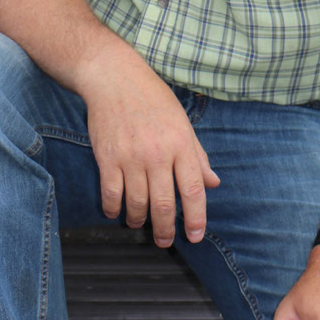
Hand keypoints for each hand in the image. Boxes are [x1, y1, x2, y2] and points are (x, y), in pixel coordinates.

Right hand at [81, 55, 218, 247]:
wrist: (114, 78)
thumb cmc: (152, 99)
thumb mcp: (182, 123)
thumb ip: (197, 156)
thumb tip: (213, 182)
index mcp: (181, 144)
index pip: (194, 190)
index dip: (196, 218)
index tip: (195, 235)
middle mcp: (158, 154)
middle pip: (164, 204)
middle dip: (166, 229)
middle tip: (165, 241)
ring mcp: (131, 157)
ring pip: (137, 203)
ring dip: (139, 220)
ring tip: (139, 224)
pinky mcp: (107, 157)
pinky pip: (111, 193)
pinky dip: (114, 208)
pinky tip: (116, 212)